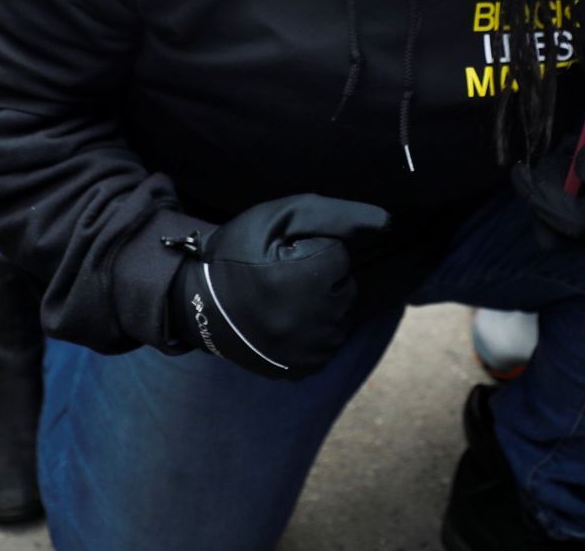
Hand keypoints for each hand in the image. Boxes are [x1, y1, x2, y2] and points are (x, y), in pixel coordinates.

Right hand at [166, 194, 390, 379]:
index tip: (281, 254)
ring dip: (318, 304)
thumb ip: (336, 216)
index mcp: (308, 279)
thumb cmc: (238, 254)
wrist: (199, 304)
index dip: (310, 248)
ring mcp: (311, 351)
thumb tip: (386, 222)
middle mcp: (315, 321)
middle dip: (319, 276)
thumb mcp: (279, 217)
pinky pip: (328, 342)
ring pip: (339, 315)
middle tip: (279, 276)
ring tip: (279, 299)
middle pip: (343, 286)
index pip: (339, 254)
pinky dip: (312, 331)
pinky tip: (283, 322)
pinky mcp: (304, 369)